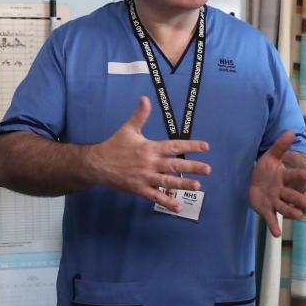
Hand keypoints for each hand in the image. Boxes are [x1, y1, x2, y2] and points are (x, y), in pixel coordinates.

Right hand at [87, 95, 211, 211]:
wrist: (97, 164)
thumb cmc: (114, 146)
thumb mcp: (128, 129)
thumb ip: (140, 115)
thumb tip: (145, 98)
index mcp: (149, 148)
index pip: (174, 146)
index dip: (191, 146)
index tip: (205, 147)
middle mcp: (149, 163)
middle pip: (174, 165)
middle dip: (192, 167)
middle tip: (208, 169)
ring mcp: (145, 177)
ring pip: (167, 182)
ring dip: (183, 184)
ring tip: (197, 186)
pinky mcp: (139, 189)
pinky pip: (155, 196)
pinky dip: (166, 202)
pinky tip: (178, 207)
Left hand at [249, 131, 305, 236]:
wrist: (252, 181)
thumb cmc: (264, 169)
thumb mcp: (270, 156)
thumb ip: (280, 146)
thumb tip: (291, 132)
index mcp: (283, 177)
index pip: (292, 176)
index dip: (298, 176)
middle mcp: (281, 191)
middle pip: (290, 195)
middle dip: (298, 199)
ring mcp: (274, 201)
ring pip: (284, 208)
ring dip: (291, 212)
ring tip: (299, 216)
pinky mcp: (266, 210)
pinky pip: (271, 219)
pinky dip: (274, 226)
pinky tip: (277, 234)